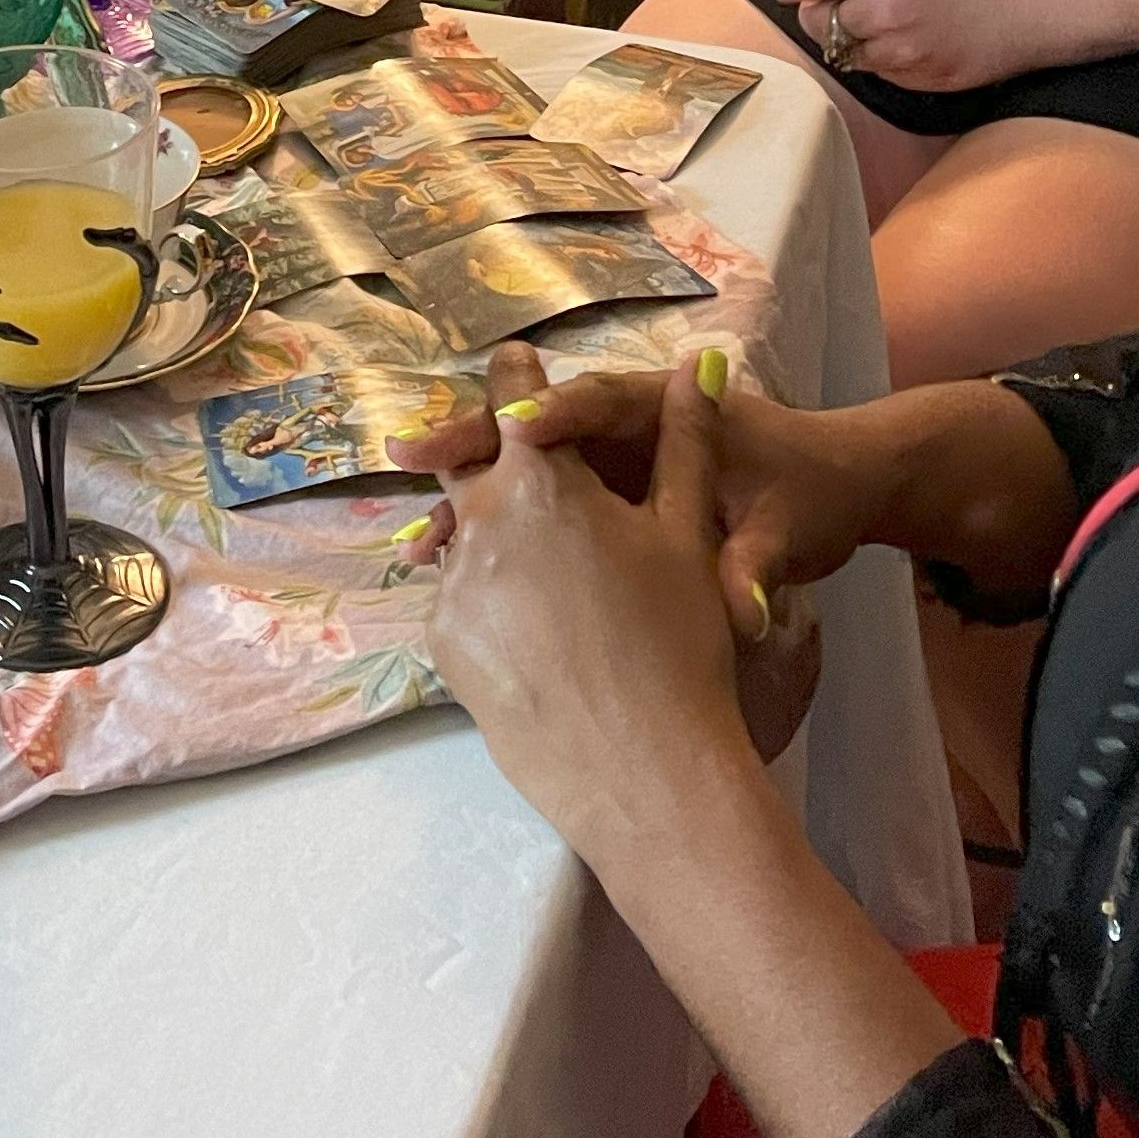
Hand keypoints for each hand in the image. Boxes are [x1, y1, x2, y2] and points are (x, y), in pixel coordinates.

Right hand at [396, 341, 895, 647]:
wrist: (828, 494)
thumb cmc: (810, 494)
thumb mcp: (789, 530)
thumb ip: (756, 564)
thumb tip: (746, 611)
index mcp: (668, 411)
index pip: (604, 402)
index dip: (559, 412)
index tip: (515, 429)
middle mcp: (624, 428)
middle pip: (539, 426)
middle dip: (476, 440)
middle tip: (411, 454)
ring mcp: (606, 463)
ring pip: (523, 471)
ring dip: (471, 498)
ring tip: (420, 544)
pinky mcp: (598, 501)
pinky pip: (533, 510)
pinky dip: (492, 534)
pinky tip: (450, 575)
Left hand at [425, 359, 753, 845]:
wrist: (647, 775)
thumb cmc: (680, 643)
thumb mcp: (689, 530)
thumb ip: (686, 437)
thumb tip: (695, 362)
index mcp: (540, 478)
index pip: (513, 394)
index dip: (522, 377)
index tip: (521, 366)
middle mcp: (482, 519)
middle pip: (474, 461)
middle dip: (496, 454)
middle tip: (529, 468)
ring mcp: (453, 585)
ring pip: (463, 533)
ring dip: (490, 528)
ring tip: (539, 558)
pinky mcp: (443, 644)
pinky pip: (458, 595)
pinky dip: (487, 592)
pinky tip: (535, 622)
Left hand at [776, 0, 1106, 92]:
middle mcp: (887, 12)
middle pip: (821, 22)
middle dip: (814, 11)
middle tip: (817, 3)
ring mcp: (911, 52)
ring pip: (851, 54)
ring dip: (846, 38)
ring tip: (853, 23)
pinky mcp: (936, 79)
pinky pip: (889, 74)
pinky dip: (880, 59)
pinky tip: (893, 42)